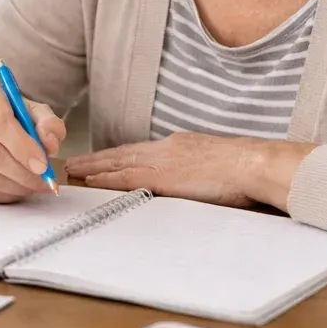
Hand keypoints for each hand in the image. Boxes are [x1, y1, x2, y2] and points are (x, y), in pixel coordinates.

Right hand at [0, 84, 66, 203]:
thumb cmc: (12, 117)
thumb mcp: (35, 113)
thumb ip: (49, 124)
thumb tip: (50, 145)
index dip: (23, 147)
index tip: (43, 164)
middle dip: (23, 173)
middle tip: (44, 181)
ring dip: (16, 186)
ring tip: (34, 186)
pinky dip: (4, 194)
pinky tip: (18, 188)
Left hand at [63, 132, 314, 209]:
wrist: (253, 164)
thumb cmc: (244, 169)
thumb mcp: (216, 163)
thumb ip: (198, 170)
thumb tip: (193, 181)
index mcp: (179, 146)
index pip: (140, 151)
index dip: (118, 155)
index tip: (102, 158)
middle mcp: (165, 149)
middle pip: (123, 153)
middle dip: (98, 158)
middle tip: (76, 162)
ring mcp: (162, 161)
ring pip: (118, 163)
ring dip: (94, 167)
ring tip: (74, 170)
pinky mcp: (161, 177)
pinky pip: (125, 177)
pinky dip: (105, 179)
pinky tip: (91, 181)